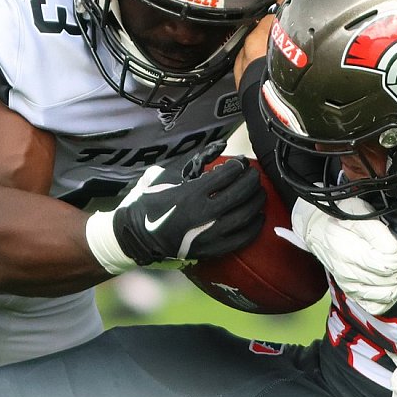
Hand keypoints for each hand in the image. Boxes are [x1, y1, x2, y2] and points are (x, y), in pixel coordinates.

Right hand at [86, 156, 264, 272]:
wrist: (137, 235)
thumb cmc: (152, 200)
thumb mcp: (169, 174)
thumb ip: (196, 159)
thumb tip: (222, 145)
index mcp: (191, 192)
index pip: (227, 174)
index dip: (239, 166)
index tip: (241, 163)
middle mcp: (203, 214)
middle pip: (241, 193)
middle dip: (252, 180)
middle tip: (254, 175)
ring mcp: (209, 234)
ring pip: (245, 216)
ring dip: (257, 201)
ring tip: (260, 193)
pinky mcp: (211, 250)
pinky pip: (241, 239)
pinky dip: (254, 227)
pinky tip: (258, 217)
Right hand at [282, 198, 396, 314]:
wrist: (319, 230)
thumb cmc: (341, 219)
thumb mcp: (358, 213)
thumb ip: (377, 232)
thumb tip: (394, 249)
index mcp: (349, 252)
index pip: (386, 264)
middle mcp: (347, 272)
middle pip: (388, 279)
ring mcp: (349, 285)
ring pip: (385, 295)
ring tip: (396, 268)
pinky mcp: (351, 293)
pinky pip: (374, 306)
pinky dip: (387, 299)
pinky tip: (389, 285)